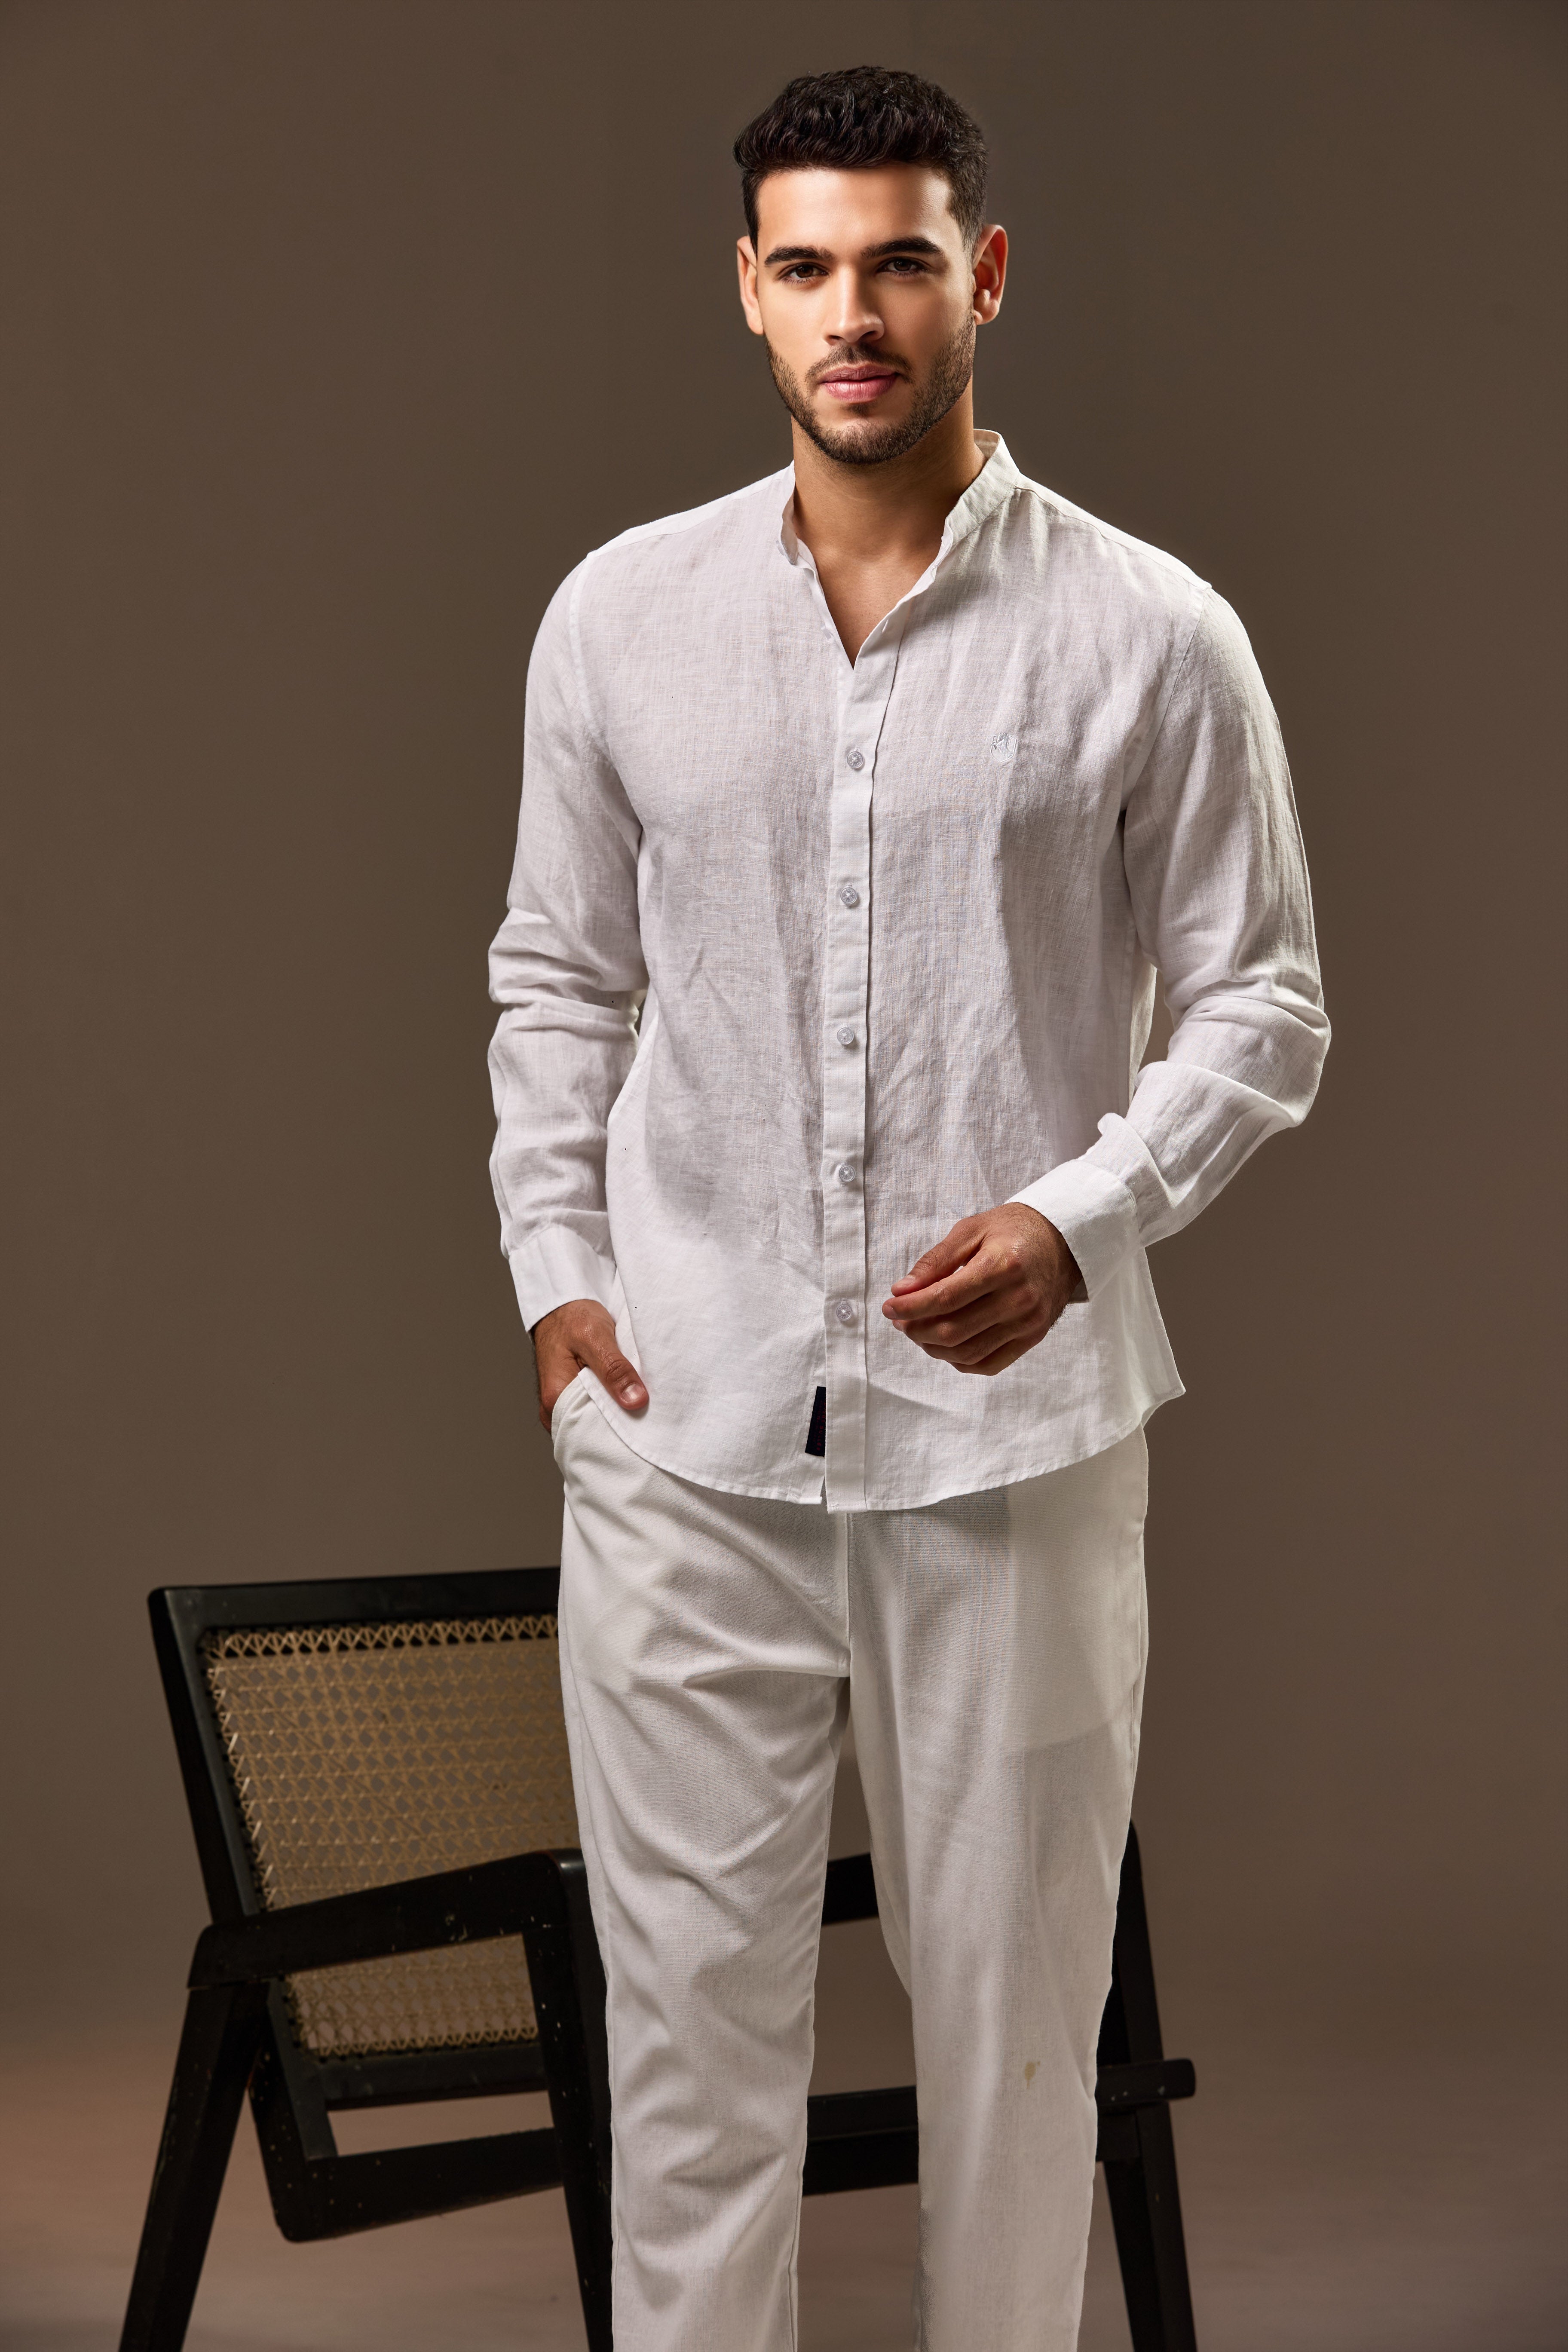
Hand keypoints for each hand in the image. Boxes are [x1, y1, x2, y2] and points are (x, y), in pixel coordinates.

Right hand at [532, 1298, 647, 1431]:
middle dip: (620, 1424)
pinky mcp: (573, 1398)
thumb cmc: (572, 1318)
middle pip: (593, 1429)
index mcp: (556, 1399)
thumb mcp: (595, 1336)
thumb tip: (635, 1401)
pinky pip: (594, 1409)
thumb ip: (614, 1369)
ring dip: (617, 1412)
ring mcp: (563, 1405)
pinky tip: (626, 1396)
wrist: (561, 1308)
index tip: (645, 1421)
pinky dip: (611, 1404)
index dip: (620, 1429)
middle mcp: (555, 1408)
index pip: (591, 1431)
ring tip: (639, 1404)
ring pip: (595, 1420)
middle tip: (647, 1413)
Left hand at [881, 1204, 1080, 1375]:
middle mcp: (1020, 1299)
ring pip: (968, 1352)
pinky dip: (959, 1360)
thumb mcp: (971, 1230)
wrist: (1064, 1241)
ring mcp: (1029, 1323)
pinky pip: (989, 1364)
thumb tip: (901, 1290)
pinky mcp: (1033, 1337)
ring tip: (918, 1331)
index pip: (945, 1298)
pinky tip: (944, 1345)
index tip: (889, 1307)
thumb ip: (935, 1261)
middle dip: (916, 1329)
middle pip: (954, 1331)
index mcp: (1003, 1266)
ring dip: (933, 1347)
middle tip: (900, 1320)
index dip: (910, 1307)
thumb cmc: (1013, 1230)